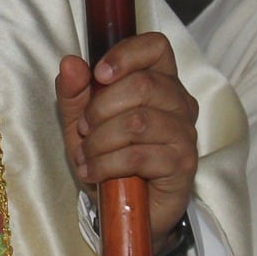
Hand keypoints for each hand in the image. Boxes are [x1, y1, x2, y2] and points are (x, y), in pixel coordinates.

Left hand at [56, 31, 199, 241]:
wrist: (125, 208)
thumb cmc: (108, 158)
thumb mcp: (81, 122)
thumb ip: (74, 92)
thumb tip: (71, 62)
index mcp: (160, 81)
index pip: (156, 47)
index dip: (126, 54)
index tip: (98, 75)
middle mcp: (180, 102)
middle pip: (144, 84)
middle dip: (101, 108)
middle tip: (84, 130)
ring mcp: (185, 133)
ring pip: (138, 122)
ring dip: (100, 141)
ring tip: (86, 157)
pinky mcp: (183, 165)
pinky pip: (139, 156)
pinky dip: (106, 165)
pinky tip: (94, 173)